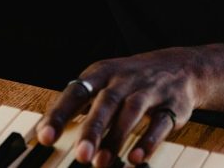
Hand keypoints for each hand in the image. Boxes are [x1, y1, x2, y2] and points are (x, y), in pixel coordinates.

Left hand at [37, 49, 199, 167]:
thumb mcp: (102, 82)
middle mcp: (124, 79)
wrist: (180, 66)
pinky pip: (161, 122)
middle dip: (92, 130)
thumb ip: (76, 105)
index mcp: (102, 73)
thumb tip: (43, 130)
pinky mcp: (172, 105)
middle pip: (106, 103)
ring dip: (116, 138)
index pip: (76, 92)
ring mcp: (149, 91)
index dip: (60, 114)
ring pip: (132, 113)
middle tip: (80, 155)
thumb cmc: (130, 80)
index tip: (45, 137)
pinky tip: (136, 157)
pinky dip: (149, 140)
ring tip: (101, 163)